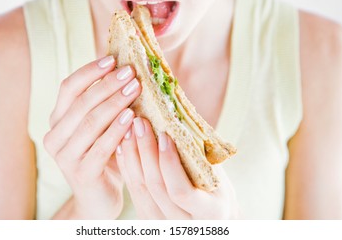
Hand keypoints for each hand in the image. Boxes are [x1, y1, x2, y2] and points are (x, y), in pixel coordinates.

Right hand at [43, 56, 140, 218]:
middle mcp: (55, 136)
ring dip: (115, 103)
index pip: (68, 88)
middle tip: (130, 72)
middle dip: (107, 85)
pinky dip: (117, 130)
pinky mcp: (81, 174)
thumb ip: (104, 104)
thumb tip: (125, 70)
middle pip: (80, 103)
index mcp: (58, 120)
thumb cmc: (104, 156)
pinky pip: (101, 146)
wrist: (99, 198)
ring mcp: (65, 156)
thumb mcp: (101, 127)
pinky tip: (133, 118)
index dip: (89, 71)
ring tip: (135, 89)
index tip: (113, 59)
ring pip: (90, 122)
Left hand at [116, 117, 240, 218]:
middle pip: (155, 188)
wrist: (211, 218)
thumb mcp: (218, 175)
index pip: (181, 191)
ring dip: (131, 156)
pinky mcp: (147, 218)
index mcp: (209, 213)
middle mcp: (183, 224)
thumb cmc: (218, 190)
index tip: (165, 134)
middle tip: (140, 123)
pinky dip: (126, 166)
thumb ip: (201, 154)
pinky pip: (132, 190)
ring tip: (129, 129)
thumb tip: (179, 117)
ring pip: (139, 189)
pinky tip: (123, 145)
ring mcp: (162, 224)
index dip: (170, 163)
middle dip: (145, 152)